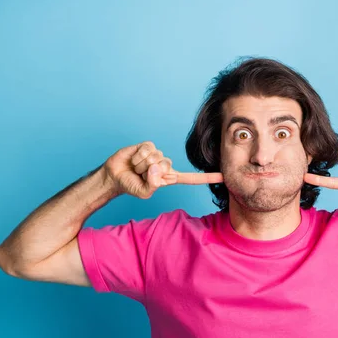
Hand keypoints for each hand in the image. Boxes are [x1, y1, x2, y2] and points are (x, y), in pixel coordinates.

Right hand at [103, 141, 222, 198]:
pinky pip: (147, 150)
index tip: (223, 177)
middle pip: (167, 166)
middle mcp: (166, 165)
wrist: (114, 176)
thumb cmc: (131, 185)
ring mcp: (158, 154)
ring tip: (136, 168)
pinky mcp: (148, 146)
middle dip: (150, 171)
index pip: (191, 178)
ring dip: (141, 165)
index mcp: (170, 178)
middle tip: (141, 175)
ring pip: (155, 158)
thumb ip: (153, 184)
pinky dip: (138, 157)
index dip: (206, 178)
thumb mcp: (144, 191)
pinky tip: (134, 159)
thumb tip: (157, 168)